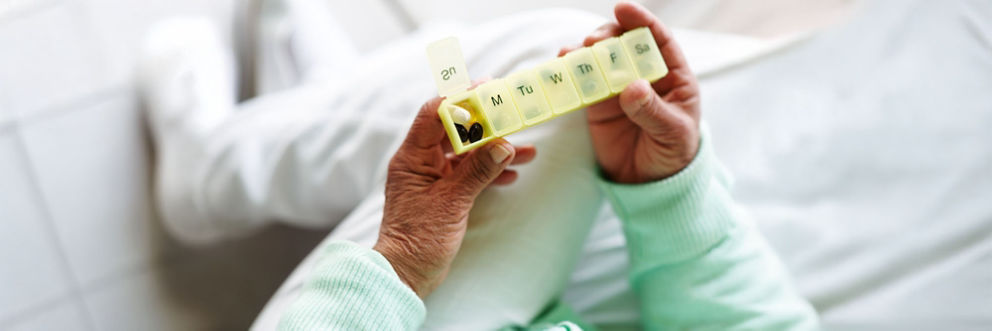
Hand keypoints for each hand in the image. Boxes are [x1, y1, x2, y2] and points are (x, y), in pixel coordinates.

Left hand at [373, 97, 536, 297]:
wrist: (407, 274)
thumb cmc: (418, 239)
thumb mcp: (453, 201)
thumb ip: (479, 171)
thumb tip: (504, 146)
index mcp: (412, 157)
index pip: (434, 114)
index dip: (460, 99)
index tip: (486, 88)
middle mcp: (420, 162)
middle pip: (454, 131)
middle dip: (485, 125)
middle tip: (511, 114)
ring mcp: (432, 178)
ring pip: (466, 154)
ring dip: (493, 151)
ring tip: (525, 150)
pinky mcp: (442, 194)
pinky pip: (468, 174)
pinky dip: (489, 171)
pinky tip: (512, 173)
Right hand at [562, 2, 700, 183]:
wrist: (650, 184)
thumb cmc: (674, 154)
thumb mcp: (672, 134)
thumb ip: (653, 111)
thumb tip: (633, 87)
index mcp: (672, 76)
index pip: (659, 40)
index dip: (642, 21)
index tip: (623, 9)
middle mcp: (643, 75)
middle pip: (624, 43)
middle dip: (608, 35)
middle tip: (594, 42)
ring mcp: (617, 88)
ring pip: (599, 59)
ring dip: (585, 51)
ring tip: (571, 54)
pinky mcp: (597, 104)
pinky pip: (582, 82)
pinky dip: (570, 72)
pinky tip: (561, 65)